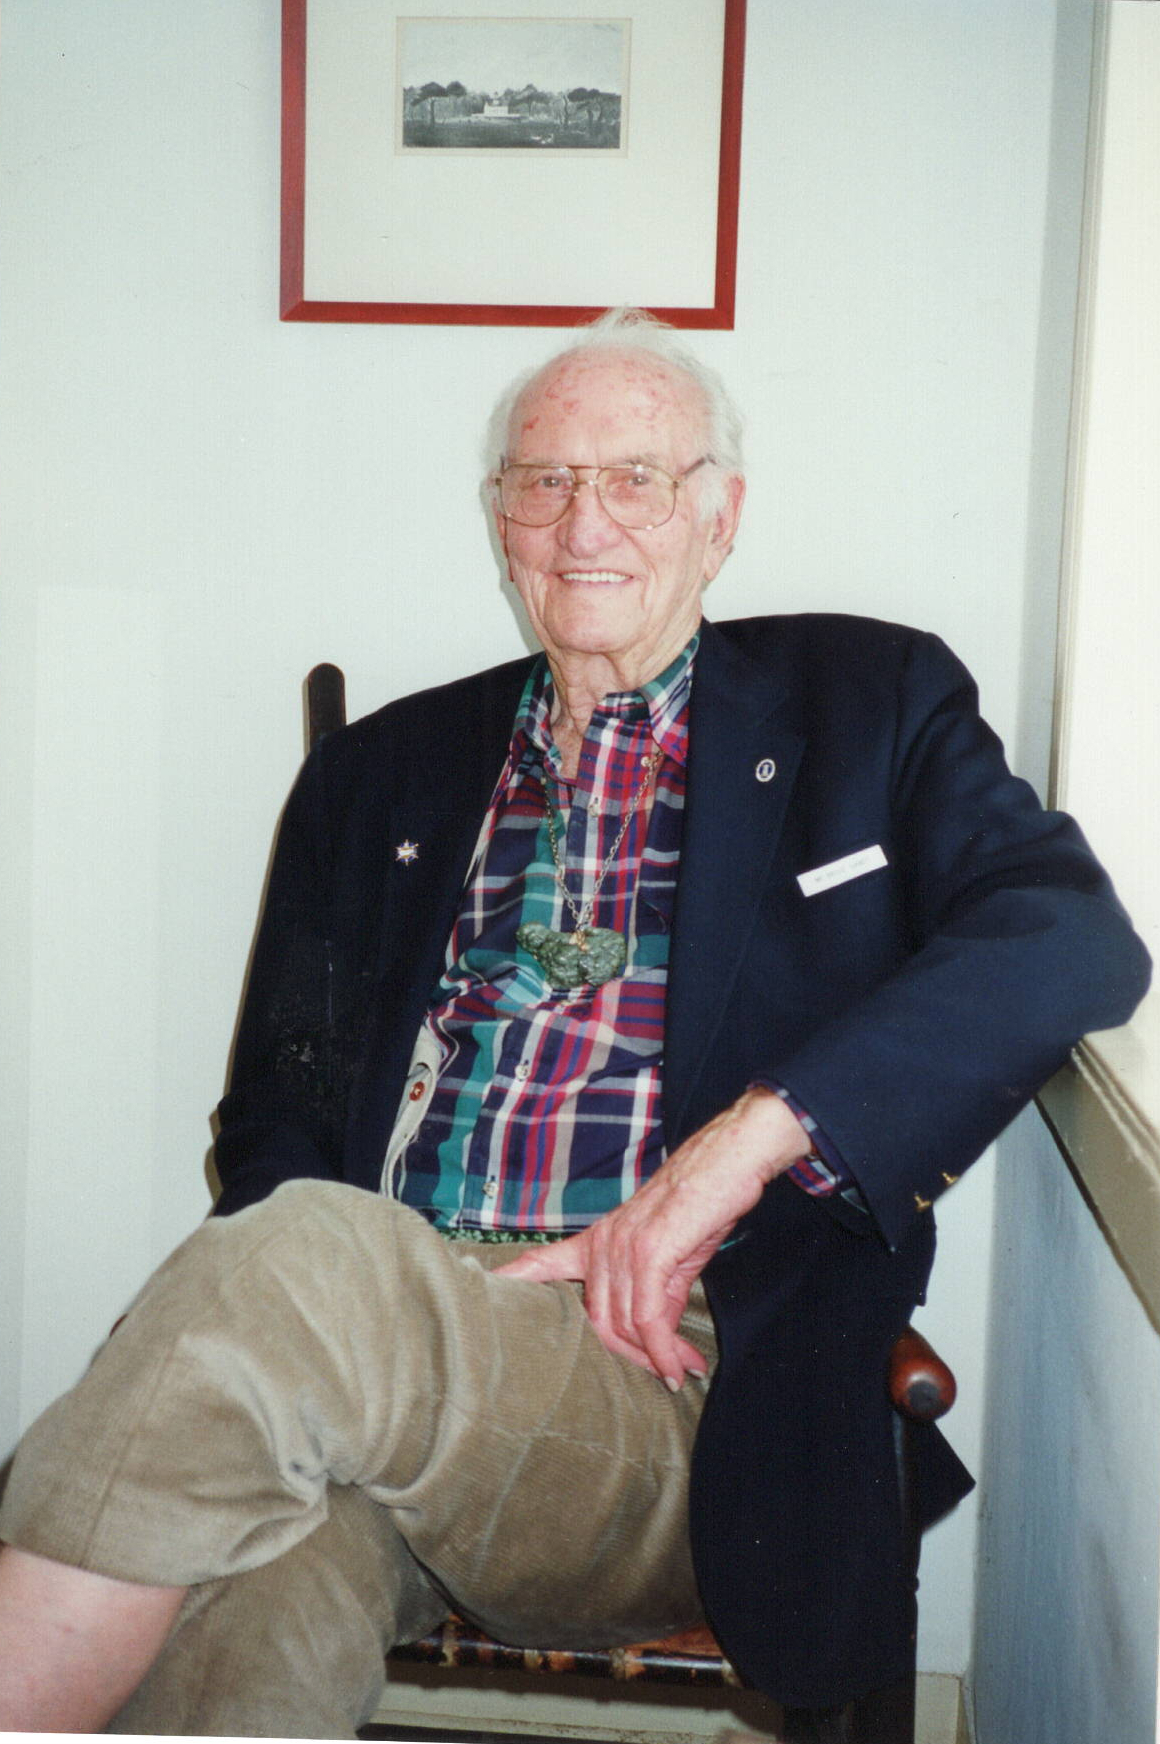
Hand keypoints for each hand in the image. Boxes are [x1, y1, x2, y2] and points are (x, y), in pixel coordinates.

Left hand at [496, 1087, 809, 1389]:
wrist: (727, 1161)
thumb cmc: (701, 1202)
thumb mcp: (671, 1257)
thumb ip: (655, 1296)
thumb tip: (657, 1340)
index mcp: (598, 1242)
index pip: (542, 1262)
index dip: (511, 1282)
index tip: (480, 1293)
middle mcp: (602, 1246)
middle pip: (599, 1324)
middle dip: (633, 1357)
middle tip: (666, 1373)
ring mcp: (621, 1249)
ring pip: (623, 1326)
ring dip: (657, 1357)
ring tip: (683, 1370)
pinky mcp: (649, 1254)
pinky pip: (648, 1319)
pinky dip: (664, 1350)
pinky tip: (678, 1366)